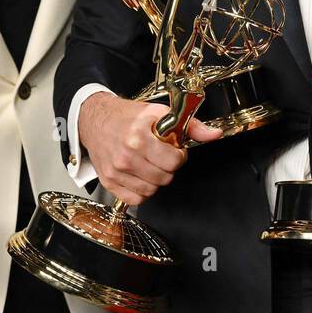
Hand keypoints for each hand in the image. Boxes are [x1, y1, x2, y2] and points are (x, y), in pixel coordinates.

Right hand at [78, 93, 219, 204]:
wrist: (97, 120)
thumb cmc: (127, 116)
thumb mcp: (161, 113)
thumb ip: (191, 126)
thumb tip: (214, 134)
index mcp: (140, 137)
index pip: (173, 162)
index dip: (179, 155)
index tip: (174, 149)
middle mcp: (126, 156)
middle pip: (164, 178)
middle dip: (168, 167)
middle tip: (161, 155)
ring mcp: (116, 171)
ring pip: (151, 190)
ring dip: (156, 179)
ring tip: (150, 163)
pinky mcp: (109, 182)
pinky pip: (135, 199)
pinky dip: (142, 191)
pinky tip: (141, 175)